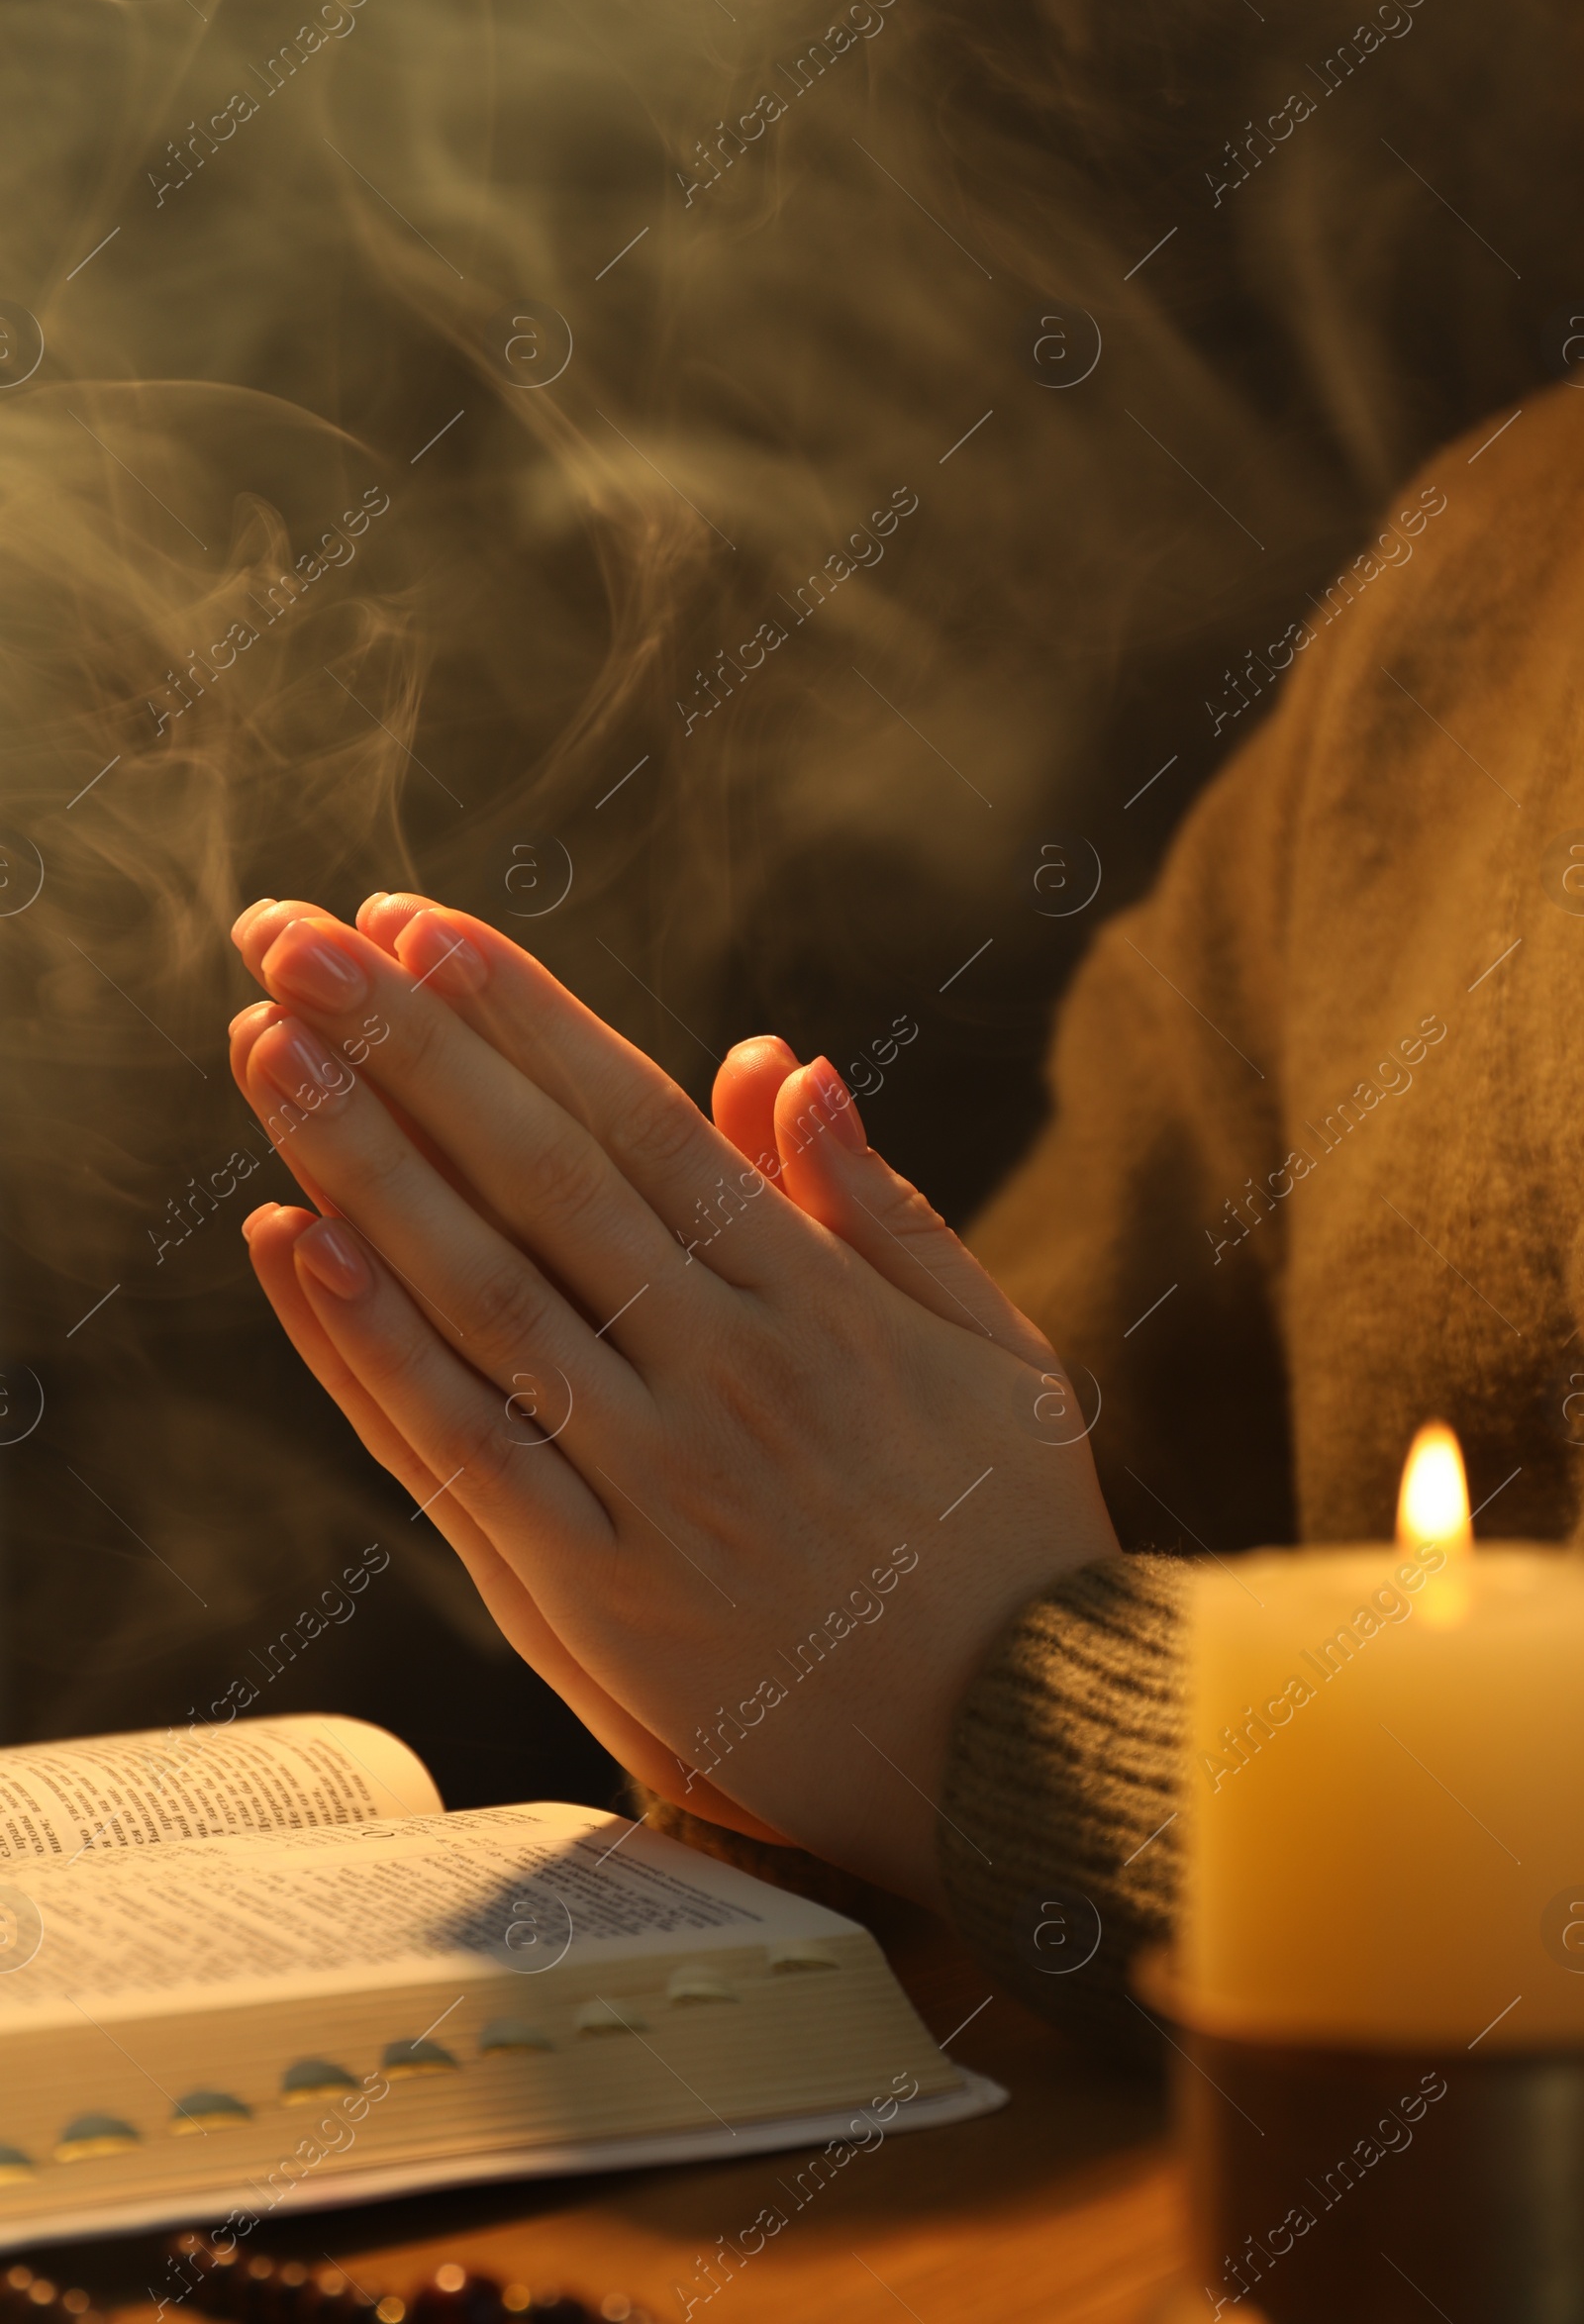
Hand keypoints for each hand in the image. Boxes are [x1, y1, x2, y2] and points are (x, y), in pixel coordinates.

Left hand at [229, 895, 1117, 1907]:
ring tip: (265, 1044)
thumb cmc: (1014, 1543)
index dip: (520, 1017)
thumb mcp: (991, 1351)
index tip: (420, 928)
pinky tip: (297, 1243)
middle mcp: (729, 1372)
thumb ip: (877, 1205)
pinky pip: (470, 1452)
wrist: (1025, 1757)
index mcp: (821, 1303)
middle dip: (409, 1045)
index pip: (641, 1123)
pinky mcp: (605, 1596)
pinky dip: (377, 1347)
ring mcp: (660, 1483)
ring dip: (364, 1158)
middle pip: (540, 1177)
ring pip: (485, 1291)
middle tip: (295, 938)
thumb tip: (775, 1060)